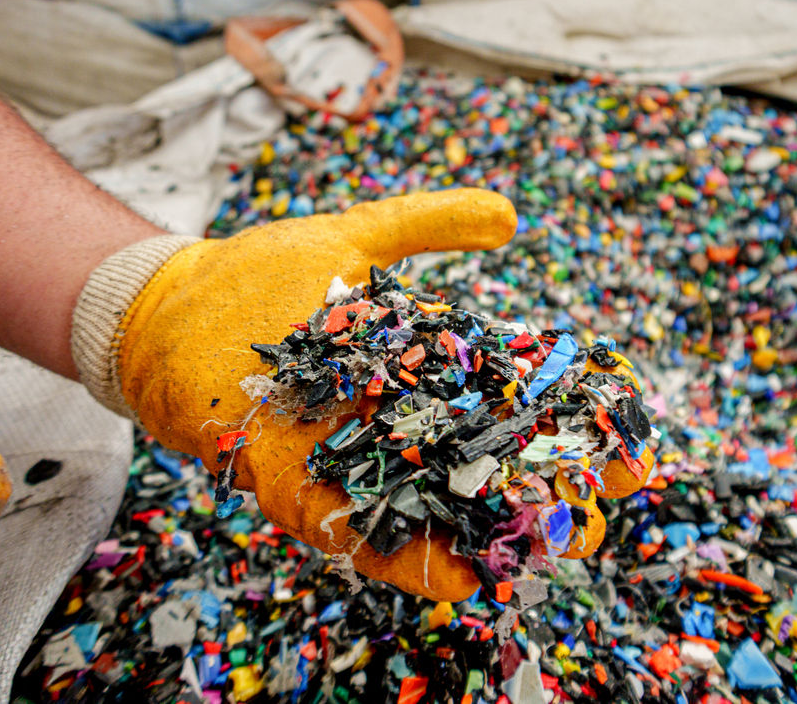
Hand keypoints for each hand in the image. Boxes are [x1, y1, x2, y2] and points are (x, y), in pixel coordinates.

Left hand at [81, 190, 654, 599]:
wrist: (164, 306)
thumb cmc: (258, 272)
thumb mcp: (356, 236)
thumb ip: (429, 225)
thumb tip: (511, 217)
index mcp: (417, 368)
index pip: (513, 399)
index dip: (575, 424)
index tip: (632, 445)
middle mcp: (390, 421)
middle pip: (481, 465)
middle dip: (543, 494)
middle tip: (596, 515)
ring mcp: (344, 456)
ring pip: (426, 508)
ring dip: (486, 538)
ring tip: (542, 558)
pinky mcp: (290, 480)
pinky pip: (354, 530)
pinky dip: (404, 558)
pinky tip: (456, 581)